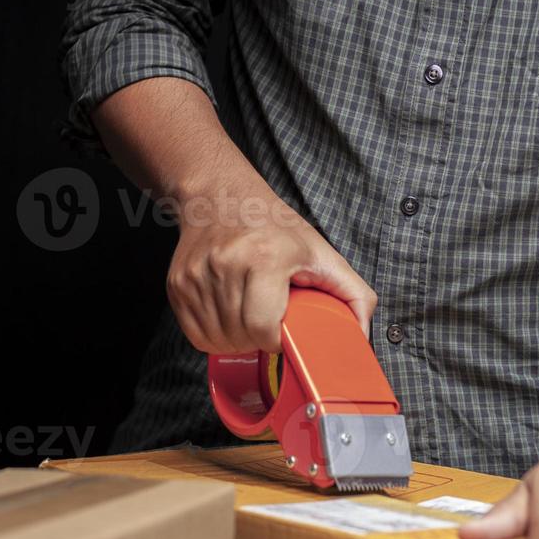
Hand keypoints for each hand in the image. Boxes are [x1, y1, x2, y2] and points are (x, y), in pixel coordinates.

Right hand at [166, 185, 375, 353]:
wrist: (220, 198)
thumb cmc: (273, 227)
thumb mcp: (321, 252)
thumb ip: (353, 294)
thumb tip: (360, 337)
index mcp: (265, 256)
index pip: (264, 329)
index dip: (277, 339)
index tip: (284, 329)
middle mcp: (226, 264)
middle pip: (241, 338)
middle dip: (258, 340)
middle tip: (268, 319)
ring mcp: (197, 275)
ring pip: (216, 341)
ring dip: (236, 340)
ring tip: (249, 314)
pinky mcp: (177, 285)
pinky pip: (195, 335)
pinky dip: (214, 334)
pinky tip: (229, 315)